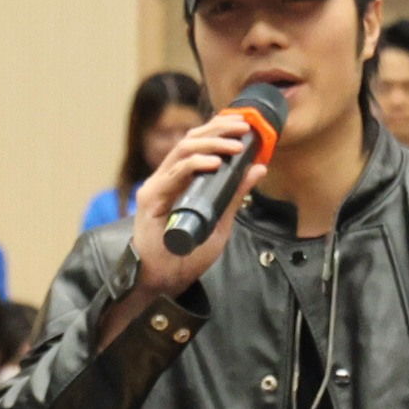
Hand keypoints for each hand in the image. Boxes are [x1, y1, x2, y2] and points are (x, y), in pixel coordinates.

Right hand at [116, 109, 261, 308]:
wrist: (164, 282)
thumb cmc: (186, 255)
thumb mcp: (220, 221)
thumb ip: (235, 195)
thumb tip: (258, 167)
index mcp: (179, 180)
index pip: (198, 144)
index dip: (219, 129)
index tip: (244, 125)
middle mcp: (166, 178)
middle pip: (190, 140)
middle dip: (218, 129)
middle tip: (244, 127)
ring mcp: (156, 186)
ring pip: (183, 150)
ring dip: (212, 144)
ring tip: (236, 146)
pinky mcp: (150, 198)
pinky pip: (175, 173)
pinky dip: (196, 165)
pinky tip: (216, 164)